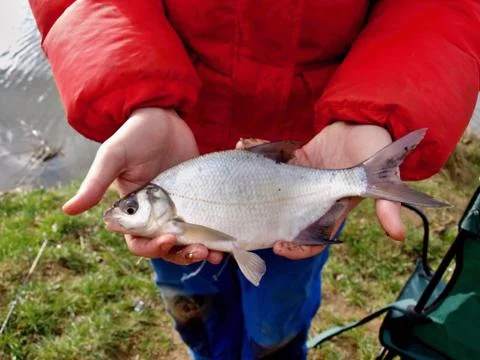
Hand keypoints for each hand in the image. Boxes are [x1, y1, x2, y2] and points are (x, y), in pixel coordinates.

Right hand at [62, 107, 222, 264]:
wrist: (165, 115)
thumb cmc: (135, 134)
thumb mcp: (114, 156)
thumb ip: (96, 183)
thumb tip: (67, 210)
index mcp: (132, 211)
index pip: (138, 242)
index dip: (152, 247)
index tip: (169, 238)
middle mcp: (155, 215)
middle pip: (167, 248)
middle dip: (182, 254)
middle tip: (201, 251)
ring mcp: (178, 209)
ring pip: (188, 241)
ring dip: (200, 251)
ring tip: (217, 254)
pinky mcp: (197, 201)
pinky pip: (204, 225)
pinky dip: (214, 236)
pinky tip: (225, 243)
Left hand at [242, 122, 404, 259]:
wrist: (363, 120)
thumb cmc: (375, 147)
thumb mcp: (384, 174)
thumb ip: (388, 202)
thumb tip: (397, 233)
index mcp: (329, 208)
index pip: (311, 239)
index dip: (295, 248)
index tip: (278, 246)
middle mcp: (309, 198)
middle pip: (282, 219)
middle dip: (262, 223)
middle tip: (243, 221)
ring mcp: (296, 180)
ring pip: (270, 192)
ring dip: (251, 186)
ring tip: (236, 180)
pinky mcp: (289, 160)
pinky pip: (269, 161)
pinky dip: (255, 151)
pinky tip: (243, 142)